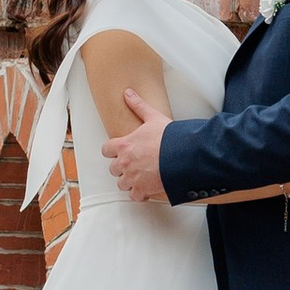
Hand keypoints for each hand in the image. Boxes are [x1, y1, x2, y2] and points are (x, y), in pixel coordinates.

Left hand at [102, 85, 167, 203]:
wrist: (183, 157)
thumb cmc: (169, 138)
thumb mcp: (153, 118)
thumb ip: (138, 106)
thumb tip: (128, 93)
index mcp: (124, 145)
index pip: (106, 150)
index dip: (112, 150)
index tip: (120, 150)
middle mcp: (124, 163)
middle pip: (113, 168)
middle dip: (122, 166)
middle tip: (135, 163)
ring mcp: (132, 178)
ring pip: (122, 183)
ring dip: (130, 180)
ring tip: (142, 175)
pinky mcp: (142, 190)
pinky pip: (134, 196)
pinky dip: (139, 193)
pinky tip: (147, 187)